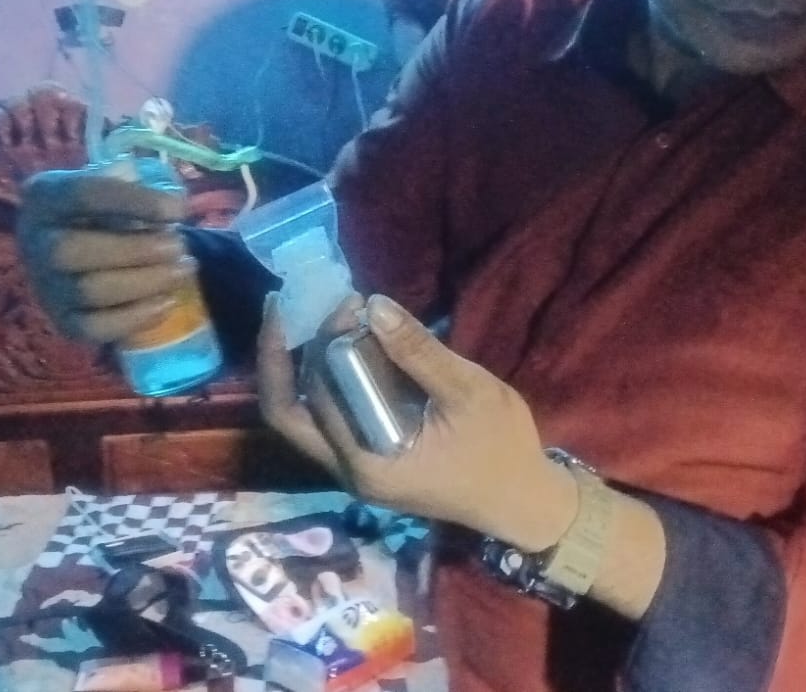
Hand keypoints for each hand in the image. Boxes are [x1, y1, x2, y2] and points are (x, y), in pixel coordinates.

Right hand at [17, 169, 198, 343]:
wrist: (81, 247)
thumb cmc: (104, 210)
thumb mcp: (112, 183)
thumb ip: (135, 185)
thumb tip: (172, 207)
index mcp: (44, 196)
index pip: (82, 194)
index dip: (135, 202)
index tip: (179, 210)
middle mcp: (34, 242)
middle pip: (72, 250)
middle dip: (135, 250)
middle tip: (178, 247)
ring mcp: (45, 286)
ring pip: (88, 291)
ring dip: (144, 282)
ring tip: (182, 270)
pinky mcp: (62, 321)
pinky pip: (94, 328)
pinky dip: (136, 317)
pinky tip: (167, 302)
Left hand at [257, 293, 577, 550]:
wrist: (522, 502)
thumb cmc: (500, 449)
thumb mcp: (469, 393)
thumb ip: (419, 352)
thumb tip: (375, 306)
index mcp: (366, 462)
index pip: (313, 398)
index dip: (320, 343)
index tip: (346, 303)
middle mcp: (347, 471)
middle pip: (287, 414)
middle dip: (283, 356)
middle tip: (297, 307)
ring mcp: (355, 469)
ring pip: (305, 417)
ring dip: (306, 367)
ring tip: (324, 319)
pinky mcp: (368, 462)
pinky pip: (331, 419)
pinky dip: (330, 382)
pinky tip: (349, 347)